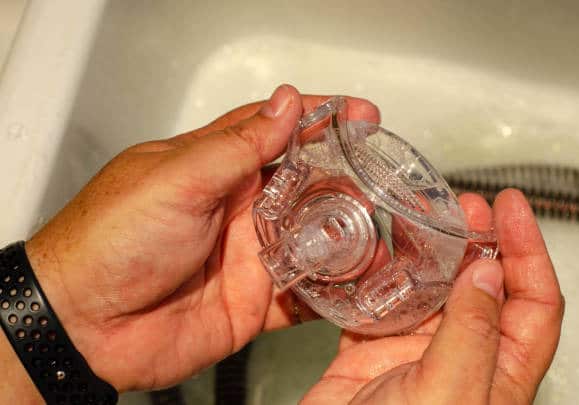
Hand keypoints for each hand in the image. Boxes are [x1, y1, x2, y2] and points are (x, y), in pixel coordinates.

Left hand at [21, 85, 379, 392]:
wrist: (84, 326)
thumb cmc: (110, 241)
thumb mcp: (176, 178)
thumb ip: (237, 146)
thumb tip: (285, 104)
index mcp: (215, 168)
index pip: (276, 130)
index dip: (318, 118)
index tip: (358, 114)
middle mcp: (236, 208)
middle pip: (305, 185)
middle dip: (344, 181)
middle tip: (376, 184)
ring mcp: (247, 255)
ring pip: (311, 238)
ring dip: (345, 236)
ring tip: (374, 236)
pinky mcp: (252, 301)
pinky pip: (303, 293)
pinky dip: (330, 291)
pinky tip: (354, 285)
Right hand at [302, 190, 563, 403]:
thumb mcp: (450, 392)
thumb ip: (472, 331)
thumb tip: (489, 274)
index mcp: (500, 374)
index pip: (534, 302)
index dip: (528, 250)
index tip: (511, 208)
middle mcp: (463, 358)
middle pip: (482, 286)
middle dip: (477, 239)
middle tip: (463, 204)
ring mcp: (416, 354)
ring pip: (429, 289)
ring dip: (426, 251)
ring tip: (418, 216)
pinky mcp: (372, 353)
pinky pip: (378, 303)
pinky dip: (374, 276)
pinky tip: (372, 255)